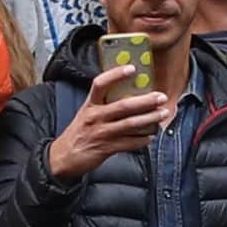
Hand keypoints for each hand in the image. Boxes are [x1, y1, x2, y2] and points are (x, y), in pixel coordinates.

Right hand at [46, 72, 183, 181]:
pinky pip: (129, 143)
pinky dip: (142, 139)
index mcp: (90, 105)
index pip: (100, 84)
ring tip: (162, 114)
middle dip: (146, 101)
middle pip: (123, 105)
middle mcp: (95, 117)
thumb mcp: (86, 114)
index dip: (116, 75)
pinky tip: (151, 136)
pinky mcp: (106, 148)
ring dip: (149, 119)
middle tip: (160, 97)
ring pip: (130, 124)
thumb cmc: (78, 133)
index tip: (132, 68)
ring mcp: (101, 133)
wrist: (63, 158)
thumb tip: (126, 94)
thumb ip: (102, 105)